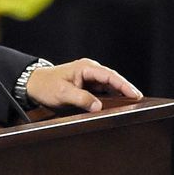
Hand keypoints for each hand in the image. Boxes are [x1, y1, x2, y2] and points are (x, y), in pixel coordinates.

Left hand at [25, 58, 142, 112]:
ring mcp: (89, 77)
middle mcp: (90, 70)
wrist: (33, 84)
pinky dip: (111, 97)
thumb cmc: (46, 86)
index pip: (109, 76)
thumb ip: (81, 99)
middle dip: (126, 89)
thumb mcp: (62, 93)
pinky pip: (103, 91)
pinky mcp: (87, 85)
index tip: (135, 95)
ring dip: (119, 94)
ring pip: (109, 86)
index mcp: (85, 68)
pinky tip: (118, 106)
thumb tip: (98, 106)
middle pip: (113, 80)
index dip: (123, 85)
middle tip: (140, 101)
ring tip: (132, 105)